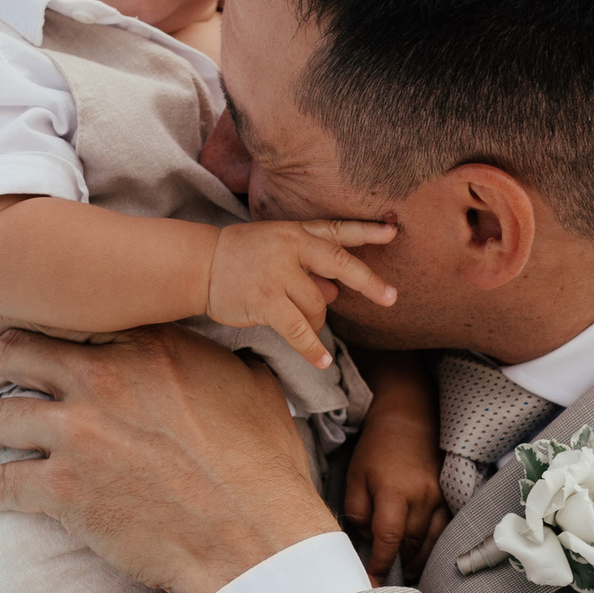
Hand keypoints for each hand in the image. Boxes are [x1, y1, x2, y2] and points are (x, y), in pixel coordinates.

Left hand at [0, 325, 335, 592]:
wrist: (252, 538)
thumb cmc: (263, 470)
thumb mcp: (255, 390)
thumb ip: (226, 363)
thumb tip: (230, 359)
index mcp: (149, 345)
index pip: (65, 319)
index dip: (26, 323)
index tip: (9, 331)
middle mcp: (105, 376)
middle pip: (13, 352)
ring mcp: (79, 432)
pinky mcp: (63, 488)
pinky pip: (0, 481)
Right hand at [205, 219, 396, 369]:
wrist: (200, 265)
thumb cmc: (240, 257)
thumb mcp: (276, 248)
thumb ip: (308, 264)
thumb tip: (335, 291)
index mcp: (295, 233)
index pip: (337, 230)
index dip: (366, 231)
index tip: (393, 231)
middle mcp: (290, 249)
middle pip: (341, 265)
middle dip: (369, 282)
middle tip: (391, 298)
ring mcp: (278, 275)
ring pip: (319, 305)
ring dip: (317, 320)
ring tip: (300, 320)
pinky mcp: (266, 301)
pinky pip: (299, 330)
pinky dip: (312, 349)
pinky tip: (322, 361)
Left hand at [344, 440, 449, 580]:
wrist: (409, 420)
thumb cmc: (377, 448)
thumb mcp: (355, 476)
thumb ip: (358, 511)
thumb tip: (368, 537)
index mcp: (395, 491)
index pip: (389, 537)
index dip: (380, 562)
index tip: (372, 578)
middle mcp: (422, 497)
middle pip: (412, 544)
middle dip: (398, 563)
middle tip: (385, 576)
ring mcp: (440, 497)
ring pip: (431, 541)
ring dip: (416, 560)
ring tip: (402, 570)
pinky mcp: (449, 496)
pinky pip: (444, 530)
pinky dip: (432, 546)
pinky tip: (420, 554)